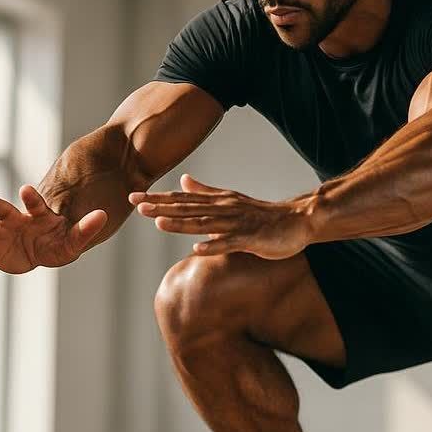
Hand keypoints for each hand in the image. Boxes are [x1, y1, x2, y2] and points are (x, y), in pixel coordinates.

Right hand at [0, 185, 106, 273]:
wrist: (44, 252)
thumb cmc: (60, 242)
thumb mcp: (74, 240)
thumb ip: (87, 228)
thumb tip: (103, 215)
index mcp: (37, 214)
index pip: (34, 204)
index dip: (31, 198)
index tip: (25, 189)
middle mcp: (15, 220)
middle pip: (3, 211)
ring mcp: (1, 233)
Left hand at [130, 174, 313, 259]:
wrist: (297, 221)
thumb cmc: (262, 215)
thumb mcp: (230, 201)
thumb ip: (205, 192)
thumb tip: (182, 181)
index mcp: (218, 202)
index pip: (183, 199)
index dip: (158, 198)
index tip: (134, 197)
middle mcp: (225, 209)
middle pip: (189, 208)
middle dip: (162, 207)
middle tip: (136, 205)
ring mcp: (238, 223)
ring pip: (205, 224)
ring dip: (182, 224)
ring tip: (159, 223)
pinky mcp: (252, 238)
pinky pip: (230, 243)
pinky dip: (214, 245)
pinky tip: (198, 250)